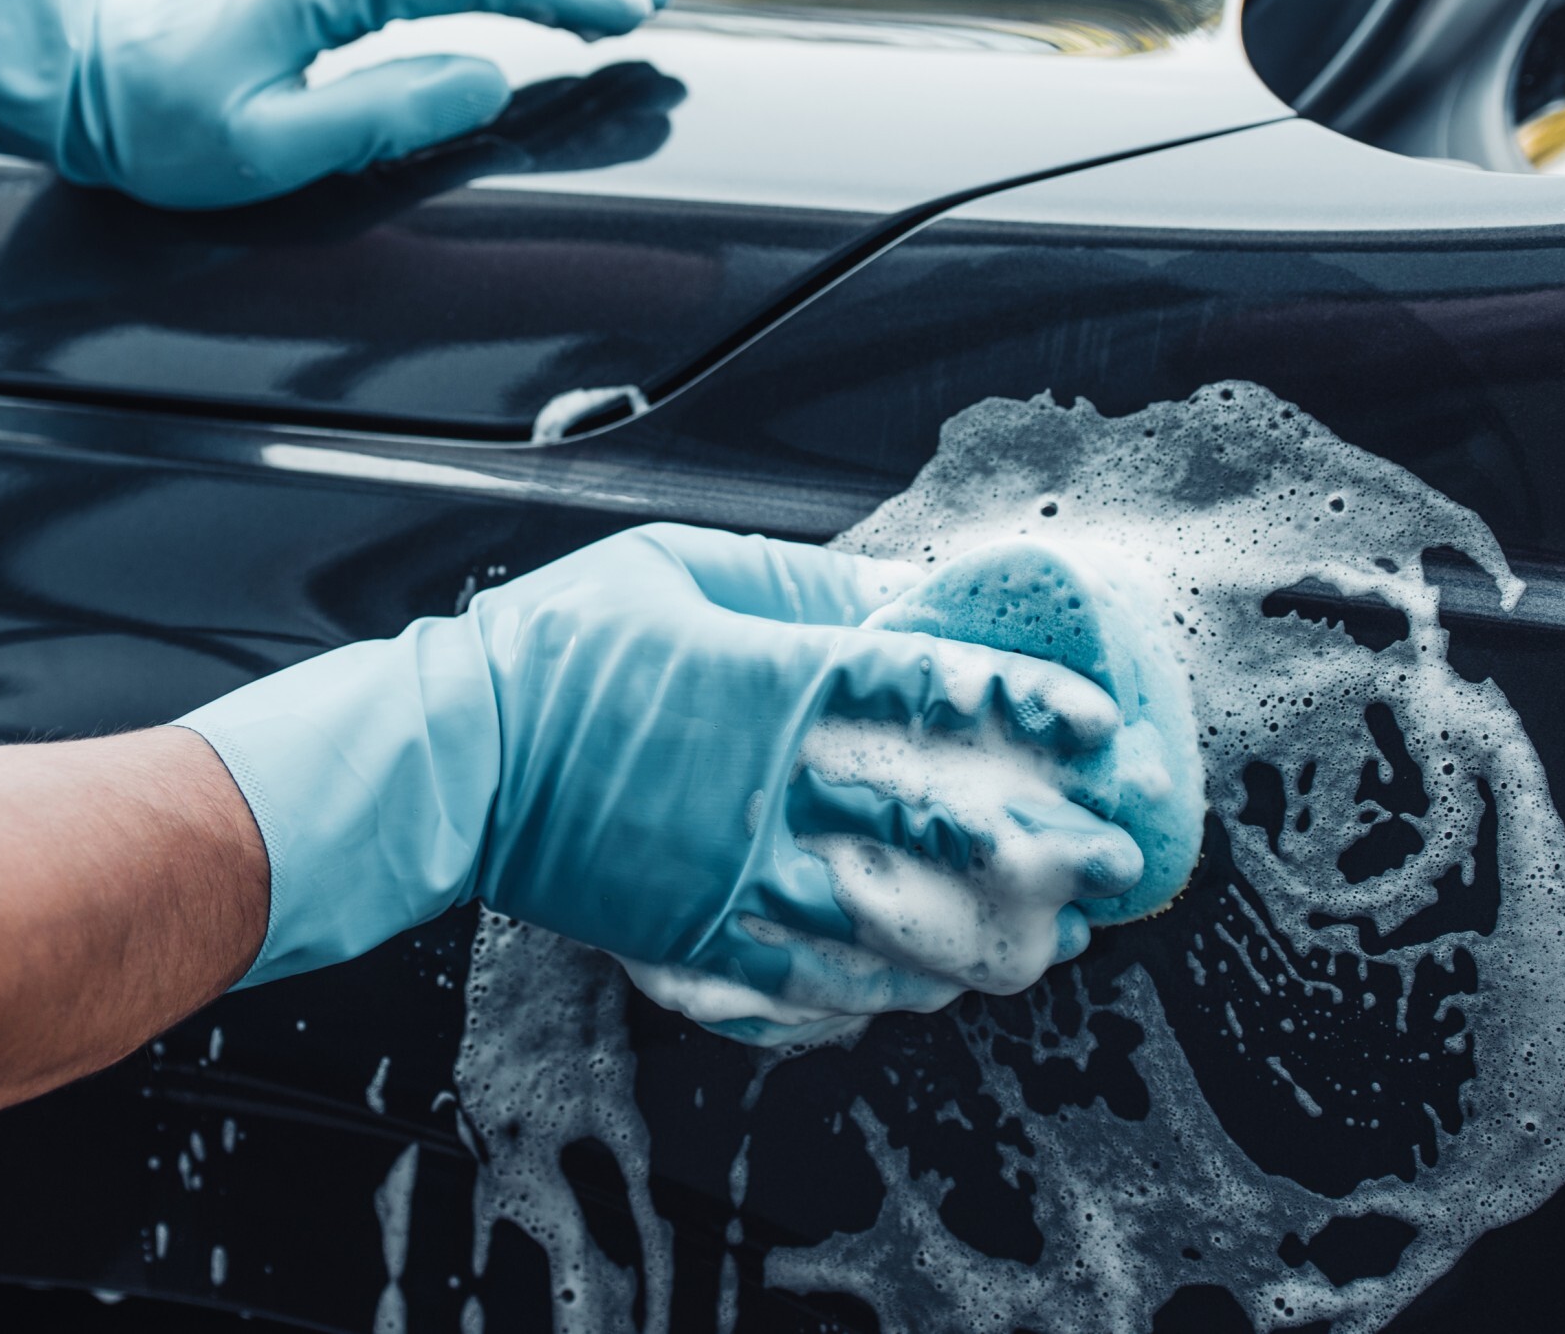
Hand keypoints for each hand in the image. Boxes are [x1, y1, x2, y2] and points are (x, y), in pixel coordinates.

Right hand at [179, 524, 1150, 1044]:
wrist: (450, 758)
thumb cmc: (557, 649)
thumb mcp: (678, 571)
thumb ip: (795, 583)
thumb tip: (900, 591)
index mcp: (773, 678)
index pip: (932, 689)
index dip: (1029, 709)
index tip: (1098, 730)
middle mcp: (774, 782)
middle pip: (941, 824)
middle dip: (1044, 848)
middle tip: (1114, 861)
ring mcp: (739, 873)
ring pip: (897, 925)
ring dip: (985, 941)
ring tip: (1045, 948)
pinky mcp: (700, 938)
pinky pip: (814, 982)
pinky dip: (883, 992)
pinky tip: (928, 993)